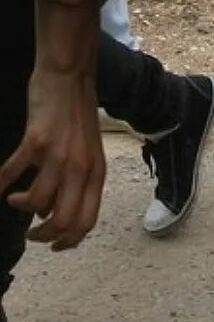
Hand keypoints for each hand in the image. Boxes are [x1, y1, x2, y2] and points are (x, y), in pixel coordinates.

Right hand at [0, 60, 104, 249]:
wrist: (70, 76)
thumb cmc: (78, 114)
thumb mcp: (89, 151)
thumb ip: (77, 181)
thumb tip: (49, 213)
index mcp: (96, 173)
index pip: (86, 221)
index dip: (68, 241)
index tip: (53, 246)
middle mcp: (80, 169)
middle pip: (63, 221)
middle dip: (43, 236)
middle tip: (31, 235)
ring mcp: (58, 156)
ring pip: (37, 203)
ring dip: (22, 206)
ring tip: (16, 198)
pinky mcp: (35, 142)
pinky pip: (11, 174)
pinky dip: (0, 184)